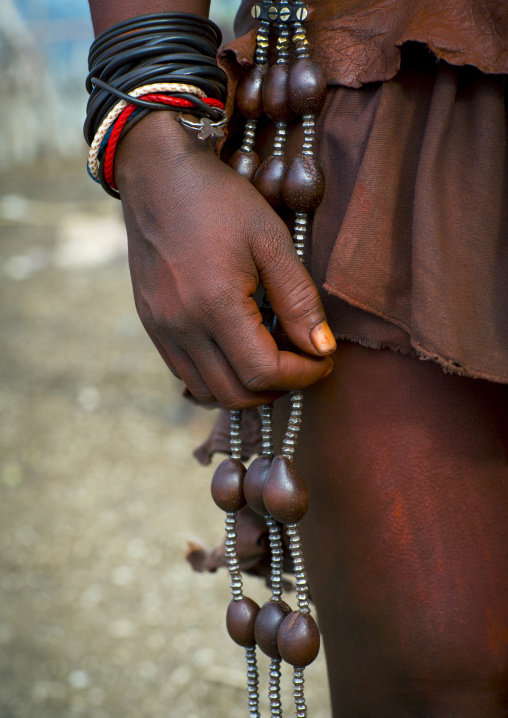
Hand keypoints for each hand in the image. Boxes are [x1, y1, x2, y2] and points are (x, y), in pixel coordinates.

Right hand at [115, 111, 335, 408]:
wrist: (156, 175)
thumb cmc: (219, 200)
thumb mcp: (271, 240)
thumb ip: (299, 299)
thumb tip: (322, 348)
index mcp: (214, 304)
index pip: (264, 372)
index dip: (303, 375)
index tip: (323, 359)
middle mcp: (181, 327)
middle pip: (236, 394)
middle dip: (278, 388)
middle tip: (302, 361)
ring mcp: (161, 330)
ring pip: (209, 392)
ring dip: (247, 387)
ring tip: (271, 356)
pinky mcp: (152, 325)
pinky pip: (185, 374)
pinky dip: (218, 376)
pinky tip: (237, 348)